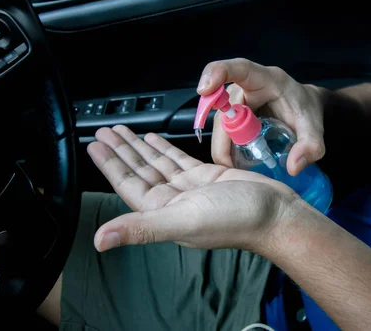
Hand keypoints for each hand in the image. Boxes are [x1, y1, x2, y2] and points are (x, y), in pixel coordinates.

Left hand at [87, 125, 300, 251]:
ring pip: (157, 163)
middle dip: (121, 150)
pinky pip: (178, 160)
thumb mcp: (184, 221)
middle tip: (104, 131)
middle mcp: (173, 201)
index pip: (127, 184)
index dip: (110, 165)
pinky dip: (164, 148)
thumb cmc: (236, 219)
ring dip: (139, 146)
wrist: (276, 214)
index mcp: (162, 212)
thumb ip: (142, 227)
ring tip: (122, 131)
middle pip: (139, 171)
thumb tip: (99, 240)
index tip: (94, 145)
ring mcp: (190, 189)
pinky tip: (153, 139)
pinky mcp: (206, 177)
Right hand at [197, 58, 326, 175]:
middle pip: (223, 107)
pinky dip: (224, 147)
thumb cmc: (307, 111)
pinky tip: (234, 162)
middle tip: (233, 165)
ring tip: (237, 167)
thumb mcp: (315, 130)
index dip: (217, 73)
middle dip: (223, 138)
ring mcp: (236, 99)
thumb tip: (293, 166)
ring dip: (223, 146)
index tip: (204, 90)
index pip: (239, 68)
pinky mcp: (232, 113)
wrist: (304, 108)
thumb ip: (311, 147)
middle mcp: (246, 86)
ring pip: (219, 123)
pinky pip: (222, 130)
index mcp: (267, 79)